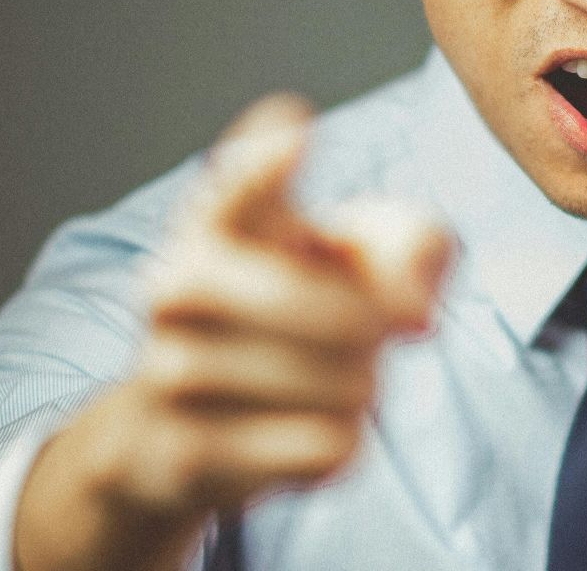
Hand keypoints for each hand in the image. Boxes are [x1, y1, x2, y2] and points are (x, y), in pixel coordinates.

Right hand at [14, 94, 452, 570]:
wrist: (176, 430)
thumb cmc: (290, 312)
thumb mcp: (359, 258)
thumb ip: (414, 244)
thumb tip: (417, 315)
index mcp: (219, 219)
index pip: (237, 183)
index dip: (268, 162)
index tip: (299, 133)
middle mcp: (177, 284)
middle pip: (349, 318)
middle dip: (383, 335)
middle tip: (374, 338)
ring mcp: (170, 371)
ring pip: (345, 388)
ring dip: (363, 393)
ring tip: (332, 385)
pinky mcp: (181, 453)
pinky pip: (324, 449)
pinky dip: (340, 447)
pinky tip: (305, 434)